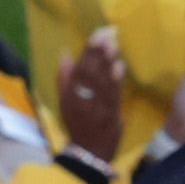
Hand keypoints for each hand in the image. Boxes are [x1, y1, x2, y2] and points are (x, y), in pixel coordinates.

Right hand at [56, 29, 123, 166]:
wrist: (89, 151)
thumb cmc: (78, 123)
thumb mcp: (64, 101)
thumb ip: (64, 77)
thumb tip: (64, 53)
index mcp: (70, 94)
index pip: (79, 69)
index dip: (88, 51)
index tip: (96, 35)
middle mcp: (82, 99)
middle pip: (91, 72)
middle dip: (100, 51)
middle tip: (108, 33)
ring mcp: (97, 107)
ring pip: (102, 82)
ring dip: (108, 62)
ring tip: (113, 44)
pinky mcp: (111, 115)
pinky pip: (112, 95)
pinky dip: (116, 81)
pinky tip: (120, 66)